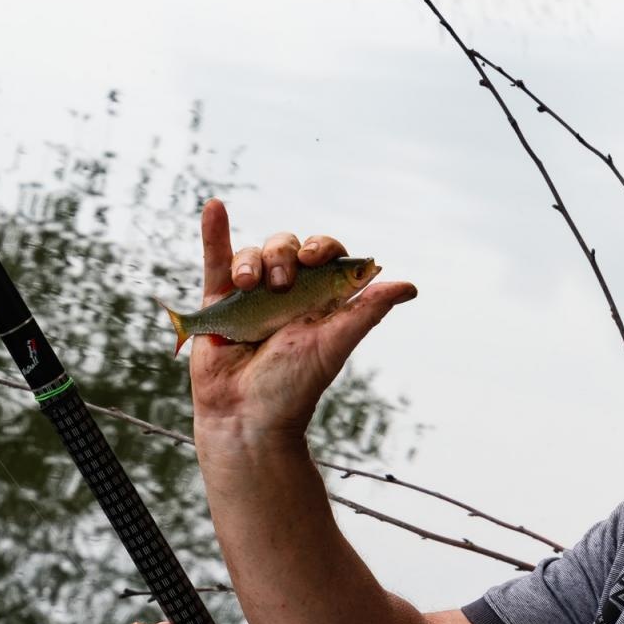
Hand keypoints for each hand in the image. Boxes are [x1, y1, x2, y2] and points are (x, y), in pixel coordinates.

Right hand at [191, 198, 415, 443]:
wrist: (246, 417)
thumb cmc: (293, 388)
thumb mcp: (334, 345)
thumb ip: (366, 312)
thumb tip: (409, 286)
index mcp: (318, 300)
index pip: (326, 257)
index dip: (323, 248)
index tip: (315, 257)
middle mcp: (286, 294)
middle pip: (287, 248)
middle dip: (285, 254)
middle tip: (282, 282)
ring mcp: (251, 297)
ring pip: (253, 255)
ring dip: (252, 261)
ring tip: (249, 285)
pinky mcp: (218, 304)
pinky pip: (216, 260)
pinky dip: (214, 232)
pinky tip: (214, 207)